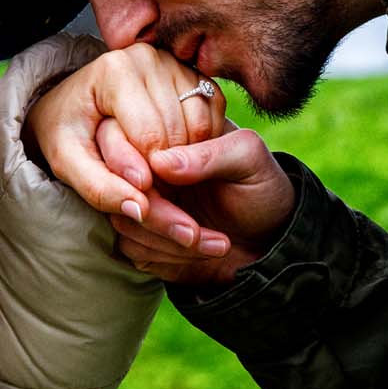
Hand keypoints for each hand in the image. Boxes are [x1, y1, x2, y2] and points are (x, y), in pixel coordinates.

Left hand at [26, 43, 228, 249]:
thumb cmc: (65, 133)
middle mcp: (149, 57)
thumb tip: (140, 210)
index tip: (130, 187)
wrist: (70, 105)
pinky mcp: (193, 72)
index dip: (145, 176)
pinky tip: (173, 154)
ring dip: (185, 161)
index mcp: (115, 70)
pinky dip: (200, 146)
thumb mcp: (67, 164)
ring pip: (200, 127)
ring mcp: (174, 62)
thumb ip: (98, 188)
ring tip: (155, 170)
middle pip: (177, 133)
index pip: (150, 138)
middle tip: (145, 184)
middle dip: (165, 171)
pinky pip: (212, 118)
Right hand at [105, 124, 295, 287]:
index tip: (153, 184)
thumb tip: (159, 161)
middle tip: (195, 232)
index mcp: (166, 132)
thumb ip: (209, 153)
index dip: (128, 162)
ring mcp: (139, 200)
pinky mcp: (140, 236)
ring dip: (168, 239)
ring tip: (218, 243)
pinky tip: (205, 252)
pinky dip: (169, 256)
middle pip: (117, 184)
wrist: (270, 240)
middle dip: (156, 214)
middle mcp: (145, 164)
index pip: (120, 135)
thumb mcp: (248, 160)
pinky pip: (131, 247)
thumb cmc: (262, 189)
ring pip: (123, 219)